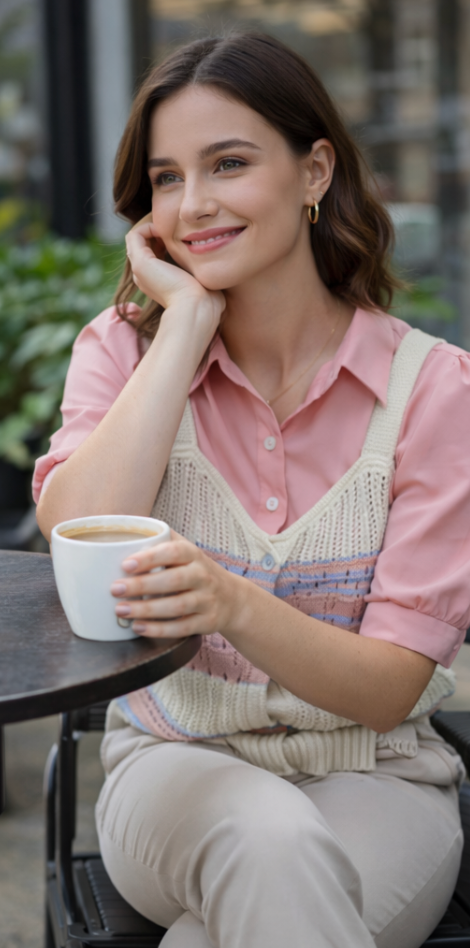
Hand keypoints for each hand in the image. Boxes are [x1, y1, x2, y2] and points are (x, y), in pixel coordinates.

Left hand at [110, 531, 239, 637]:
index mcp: (194, 555)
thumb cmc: (197, 571)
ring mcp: (206, 600)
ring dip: (146, 609)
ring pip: (177, 606)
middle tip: (115, 589)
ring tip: (120, 610)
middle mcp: (203, 576)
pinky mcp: (206, 622)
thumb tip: (128, 529)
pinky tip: (138, 627)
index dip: (150, 558)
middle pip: (173, 580)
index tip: (125, 564)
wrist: (232, 598)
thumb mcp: (187, 551)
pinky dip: (159, 629)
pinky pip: (182, 627)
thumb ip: (162, 540)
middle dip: (142, 585)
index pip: (174, 552)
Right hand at [126, 214, 224, 330]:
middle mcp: (144, 277)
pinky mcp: (140, 263)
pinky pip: (136, 235)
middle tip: (174, 226)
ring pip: (137, 238)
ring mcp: (140, 270)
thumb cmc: (206, 302)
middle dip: (156, 231)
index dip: (163, 240)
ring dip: (152, 226)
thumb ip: (202, 273)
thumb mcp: (203, 283)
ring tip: (169, 224)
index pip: (152, 255)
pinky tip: (166, 227)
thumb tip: (216, 268)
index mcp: (156, 283)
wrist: (197, 309)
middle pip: (142, 245)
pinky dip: (149, 226)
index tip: (181, 235)